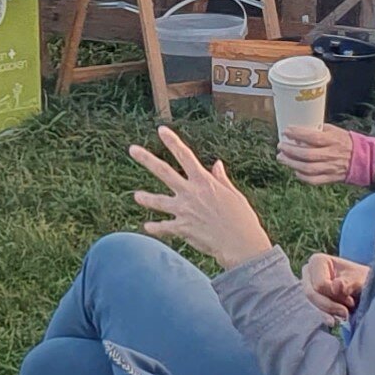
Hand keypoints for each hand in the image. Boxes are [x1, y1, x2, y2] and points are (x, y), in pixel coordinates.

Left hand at [128, 126, 273, 271]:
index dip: (172, 141)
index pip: (185, 155)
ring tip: (137, 196)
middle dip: (147, 159)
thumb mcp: (234, 195)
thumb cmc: (242, 219)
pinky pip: (164, 227)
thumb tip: (217, 164)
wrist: (241, 244)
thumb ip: (221, 179)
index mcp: (204, 181)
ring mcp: (184, 210)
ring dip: (146, 198)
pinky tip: (148, 227)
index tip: (161, 130)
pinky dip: (156, 228)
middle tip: (132, 149)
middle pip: (164, 172)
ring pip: (158, 201)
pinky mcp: (182, 228)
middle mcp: (191, 193)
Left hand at [273, 120, 359, 185]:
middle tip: (280, 146)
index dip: (297, 134)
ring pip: (308, 168)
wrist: (364, 159)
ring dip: (292, 163)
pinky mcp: (331, 178)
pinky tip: (295, 171)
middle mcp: (331, 154)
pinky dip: (302, 177)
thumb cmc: (347, 142)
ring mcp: (330, 168)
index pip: (312, 137)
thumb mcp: (335, 131)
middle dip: (290, 150)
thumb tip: (300, 128)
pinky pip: (314, 180)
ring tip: (281, 158)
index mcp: (332, 140)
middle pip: (307, 154)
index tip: (286, 131)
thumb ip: (319, 130)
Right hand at [299, 252, 367, 323]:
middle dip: (330, 305)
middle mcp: (308, 271)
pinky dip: (324, 315)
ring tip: (345, 315)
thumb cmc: (360, 278)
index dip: (334, 295)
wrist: (363, 284)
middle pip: (312, 294)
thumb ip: (348, 283)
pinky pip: (313, 308)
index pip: (320, 284)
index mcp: (317, 260)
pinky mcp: (311, 295)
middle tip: (346, 313)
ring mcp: (307, 284)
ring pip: (312, 303)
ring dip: (329, 311)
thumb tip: (336, 287)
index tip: (350, 301)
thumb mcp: (359, 279)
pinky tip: (332, 322)